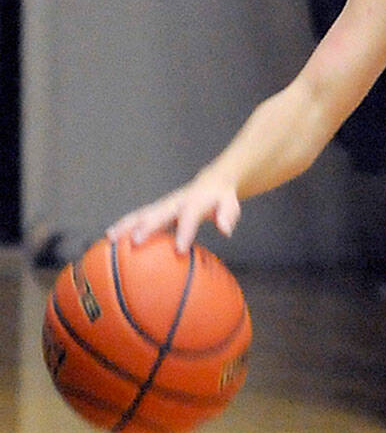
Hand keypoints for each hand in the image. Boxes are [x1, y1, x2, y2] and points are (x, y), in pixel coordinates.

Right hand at [106, 169, 240, 252]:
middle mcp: (175, 202)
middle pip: (159, 213)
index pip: (190, 217)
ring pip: (142, 213)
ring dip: (126, 225)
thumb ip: (228, 215)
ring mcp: (163, 205)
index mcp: (195, 202)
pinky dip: (123, 227)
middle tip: (135, 241)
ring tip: (110, 238)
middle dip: (147, 226)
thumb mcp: (231, 205)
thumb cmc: (221, 199)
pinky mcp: (155, 209)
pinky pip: (137, 217)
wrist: (211, 182)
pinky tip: (108, 242)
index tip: (180, 250)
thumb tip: (226, 229)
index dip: (185, 232)